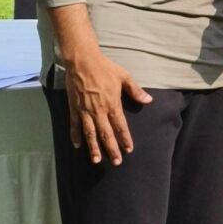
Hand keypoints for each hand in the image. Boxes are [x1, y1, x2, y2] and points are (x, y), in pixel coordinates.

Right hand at [64, 49, 151, 165]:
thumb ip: (135, 90)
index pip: (120, 125)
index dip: (125, 138)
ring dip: (93, 147)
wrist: (82, 61)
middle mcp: (99, 111)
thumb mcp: (124, 76)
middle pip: (106, 134)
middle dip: (111, 149)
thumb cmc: (105, 68)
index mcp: (112, 104)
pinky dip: (75, 136)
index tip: (129, 149)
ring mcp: (85, 110)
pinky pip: (74, 125)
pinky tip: (77, 145)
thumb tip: (148, 100)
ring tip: (96, 160)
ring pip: (90, 133)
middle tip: (116, 162)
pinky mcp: (74, 108)